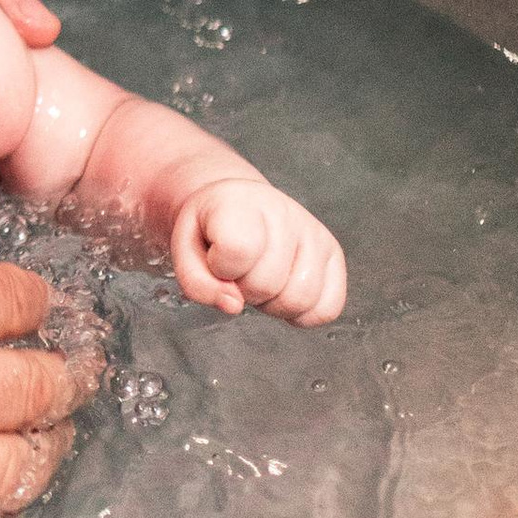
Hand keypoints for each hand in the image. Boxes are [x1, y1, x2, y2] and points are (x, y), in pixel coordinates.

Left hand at [168, 180, 345, 326]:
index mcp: (241, 203)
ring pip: (301, 299)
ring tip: (261, 279)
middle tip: (239, 271)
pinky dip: (303, 314)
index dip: (221, 268)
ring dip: (273, 303)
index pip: (239, 250)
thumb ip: (198, 284)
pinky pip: (328, 308)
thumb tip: (234, 306)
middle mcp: (285, 211)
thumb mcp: (184, 251)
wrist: (237, 205)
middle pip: (267, 284)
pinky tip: (284, 292)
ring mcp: (314, 232)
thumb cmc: (210, 231)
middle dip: (245, 289)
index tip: (216, 256)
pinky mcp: (333, 253)